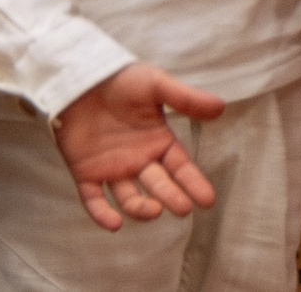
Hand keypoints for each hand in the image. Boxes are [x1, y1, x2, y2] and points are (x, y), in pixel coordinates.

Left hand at [53, 65, 226, 231]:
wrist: (80, 76)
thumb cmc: (121, 79)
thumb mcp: (156, 84)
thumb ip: (185, 98)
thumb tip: (220, 107)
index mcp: (157, 141)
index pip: (180, 168)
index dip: (193, 183)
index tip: (207, 200)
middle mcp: (138, 160)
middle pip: (158, 186)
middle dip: (172, 198)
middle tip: (182, 208)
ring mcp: (112, 169)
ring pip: (129, 198)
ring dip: (141, 208)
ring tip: (154, 210)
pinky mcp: (86, 173)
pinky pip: (94, 200)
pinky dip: (102, 214)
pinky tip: (114, 224)